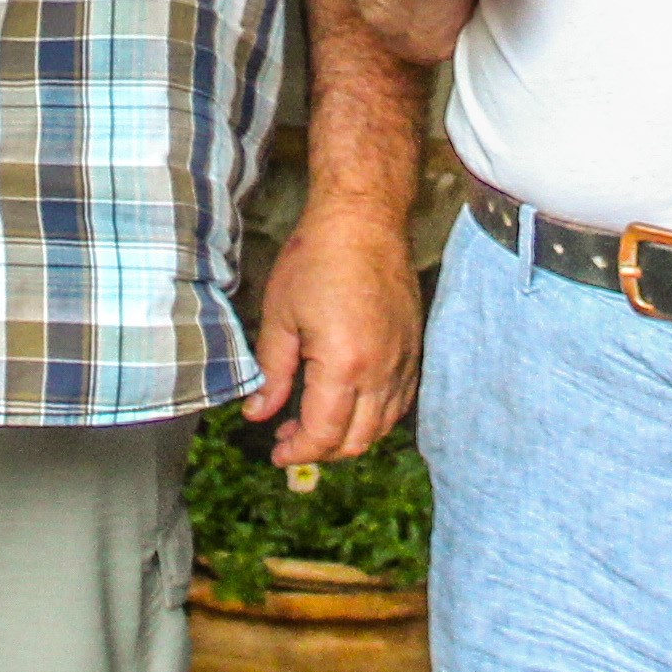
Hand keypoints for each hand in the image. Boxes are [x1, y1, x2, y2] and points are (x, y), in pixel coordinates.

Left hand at [246, 205, 424, 465]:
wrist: (364, 219)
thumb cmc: (317, 259)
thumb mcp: (279, 316)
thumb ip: (271, 373)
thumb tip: (258, 412)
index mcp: (344, 366)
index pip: (323, 435)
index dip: (297, 452)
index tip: (276, 452)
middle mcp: (382, 371)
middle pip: (357, 440)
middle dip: (321, 451)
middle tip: (290, 440)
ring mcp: (404, 361)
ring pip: (383, 426)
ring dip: (350, 436)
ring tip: (316, 422)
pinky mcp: (414, 348)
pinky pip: (400, 401)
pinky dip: (375, 416)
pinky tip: (350, 403)